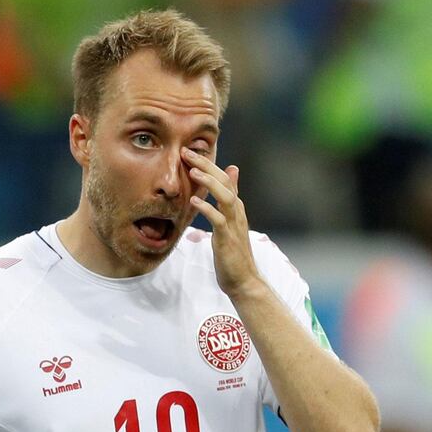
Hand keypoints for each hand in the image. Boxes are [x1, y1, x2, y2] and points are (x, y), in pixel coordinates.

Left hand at [182, 147, 261, 297]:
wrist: (243, 279)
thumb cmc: (233, 252)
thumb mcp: (229, 223)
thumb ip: (228, 200)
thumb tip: (229, 177)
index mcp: (236, 207)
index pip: (224, 178)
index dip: (208, 164)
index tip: (190, 152)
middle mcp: (237, 211)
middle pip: (225, 181)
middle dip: (206, 165)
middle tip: (187, 151)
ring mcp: (234, 224)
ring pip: (225, 196)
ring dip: (208, 182)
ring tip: (192, 170)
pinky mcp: (227, 238)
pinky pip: (218, 219)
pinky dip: (207, 208)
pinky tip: (194, 200)